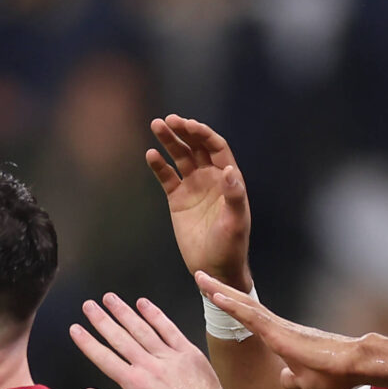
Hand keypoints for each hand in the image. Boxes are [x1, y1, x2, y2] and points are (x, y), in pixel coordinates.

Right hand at [71, 293, 239, 388]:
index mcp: (136, 384)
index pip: (104, 358)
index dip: (87, 342)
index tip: (76, 329)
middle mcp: (150, 367)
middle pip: (120, 338)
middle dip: (101, 320)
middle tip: (89, 306)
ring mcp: (170, 357)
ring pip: (142, 329)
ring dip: (124, 312)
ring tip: (110, 299)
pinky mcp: (188, 352)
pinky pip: (169, 328)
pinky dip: (155, 315)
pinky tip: (143, 303)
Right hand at [146, 115, 252, 287]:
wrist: (213, 268)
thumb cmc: (230, 246)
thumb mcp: (236, 222)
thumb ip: (234, 196)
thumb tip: (229, 171)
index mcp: (228, 179)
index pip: (215, 147)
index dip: (202, 133)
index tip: (187, 124)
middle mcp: (211, 178)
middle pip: (196, 146)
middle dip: (183, 131)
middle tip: (168, 120)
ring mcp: (193, 187)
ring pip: (180, 157)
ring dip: (169, 141)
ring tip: (156, 126)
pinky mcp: (178, 199)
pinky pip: (167, 177)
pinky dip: (159, 165)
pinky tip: (151, 155)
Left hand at [196, 274, 364, 388]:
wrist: (356, 365)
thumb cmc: (336, 372)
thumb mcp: (307, 381)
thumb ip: (293, 378)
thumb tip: (284, 379)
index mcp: (280, 336)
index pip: (249, 317)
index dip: (231, 305)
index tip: (214, 294)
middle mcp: (277, 327)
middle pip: (242, 304)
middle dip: (220, 290)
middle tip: (200, 275)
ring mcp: (278, 327)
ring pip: (243, 305)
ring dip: (220, 291)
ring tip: (200, 277)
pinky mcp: (280, 333)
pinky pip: (251, 317)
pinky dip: (232, 306)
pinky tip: (216, 297)